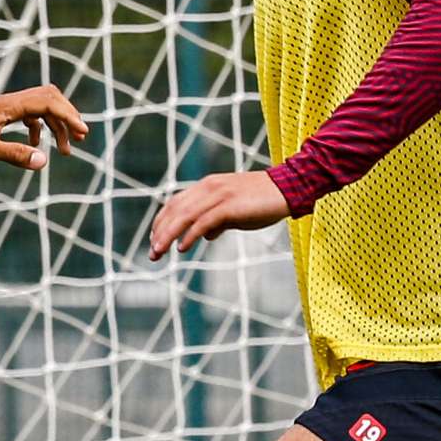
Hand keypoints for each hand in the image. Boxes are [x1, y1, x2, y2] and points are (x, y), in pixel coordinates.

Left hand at [0, 85, 88, 169]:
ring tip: (65, 149)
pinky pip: (27, 115)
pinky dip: (39, 128)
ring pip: (39, 107)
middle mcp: (8, 102)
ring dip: (55, 125)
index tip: (82, 133)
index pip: (47, 102)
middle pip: (49, 98)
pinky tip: (37, 146)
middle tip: (80, 138)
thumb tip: (44, 161)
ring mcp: (4, 107)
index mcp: (7, 106)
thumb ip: (15, 154)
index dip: (68, 116)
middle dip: (67, 116)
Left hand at [147, 170, 291, 257]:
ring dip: (168, 236)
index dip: (161, 222)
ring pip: (184, 216)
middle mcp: (208, 188)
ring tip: (159, 252)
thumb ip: (219, 221)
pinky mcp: (229, 205)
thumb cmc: (262, 201)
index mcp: (207, 186)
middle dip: (160, 232)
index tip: (154, 240)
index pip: (175, 203)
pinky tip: (182, 249)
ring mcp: (219, 195)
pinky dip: (190, 235)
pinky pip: (203, 222)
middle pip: (175, 210)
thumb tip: (206, 236)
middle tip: (152, 254)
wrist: (288, 188)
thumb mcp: (235, 211)